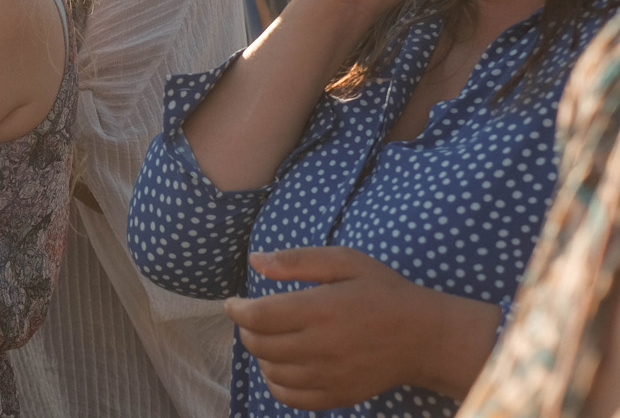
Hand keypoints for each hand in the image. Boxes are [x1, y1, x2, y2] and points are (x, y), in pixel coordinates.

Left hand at [227, 246, 441, 409]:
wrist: (424, 337)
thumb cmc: (382, 292)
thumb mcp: (344, 261)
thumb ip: (297, 260)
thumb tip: (255, 261)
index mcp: (321, 310)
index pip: (259, 316)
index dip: (236, 310)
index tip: (233, 303)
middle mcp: (322, 347)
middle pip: (260, 345)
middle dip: (246, 329)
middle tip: (252, 317)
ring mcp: (330, 376)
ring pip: (271, 371)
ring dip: (260, 354)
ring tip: (268, 337)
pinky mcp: (338, 396)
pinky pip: (291, 397)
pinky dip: (276, 382)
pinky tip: (281, 365)